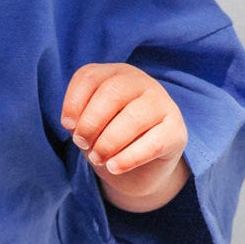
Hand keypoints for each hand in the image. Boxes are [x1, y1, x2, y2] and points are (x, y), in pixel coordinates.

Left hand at [60, 63, 191, 212]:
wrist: (137, 169)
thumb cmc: (108, 138)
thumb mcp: (89, 124)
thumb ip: (80, 119)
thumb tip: (74, 124)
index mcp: (115, 74)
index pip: (90, 77)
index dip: (73, 102)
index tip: (68, 126)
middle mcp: (141, 82)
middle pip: (113, 92)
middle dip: (90, 122)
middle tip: (82, 144)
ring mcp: (162, 104)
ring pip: (133, 117)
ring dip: (108, 142)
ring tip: (97, 158)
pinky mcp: (176, 131)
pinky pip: (153, 143)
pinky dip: (128, 158)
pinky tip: (114, 167)